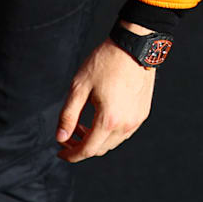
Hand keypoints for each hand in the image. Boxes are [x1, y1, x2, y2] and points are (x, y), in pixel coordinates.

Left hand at [54, 22, 157, 162]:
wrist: (133, 47)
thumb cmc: (104, 63)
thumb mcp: (79, 87)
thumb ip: (68, 115)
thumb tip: (60, 137)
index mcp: (108, 120)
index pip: (88, 149)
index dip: (72, 154)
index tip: (60, 152)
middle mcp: (126, 125)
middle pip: (100, 149)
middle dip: (81, 147)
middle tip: (66, 137)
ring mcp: (136, 120)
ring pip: (112, 142)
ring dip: (95, 140)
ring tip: (80, 127)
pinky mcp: (142, 113)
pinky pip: (123, 132)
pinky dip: (108, 133)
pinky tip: (98, 119)